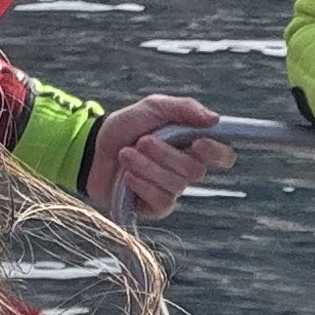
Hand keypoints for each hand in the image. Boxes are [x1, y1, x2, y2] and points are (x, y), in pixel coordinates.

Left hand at [88, 93, 229, 221]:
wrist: (92, 148)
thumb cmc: (125, 126)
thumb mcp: (153, 107)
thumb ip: (185, 108)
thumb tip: (214, 119)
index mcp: (192, 145)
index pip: (222, 155)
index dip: (216, 152)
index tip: (199, 142)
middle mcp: (186, 170)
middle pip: (195, 170)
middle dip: (166, 155)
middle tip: (143, 141)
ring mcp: (171, 190)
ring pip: (176, 185)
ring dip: (148, 168)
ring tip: (125, 154)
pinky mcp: (155, 207)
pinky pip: (162, 202)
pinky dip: (143, 186)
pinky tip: (127, 177)